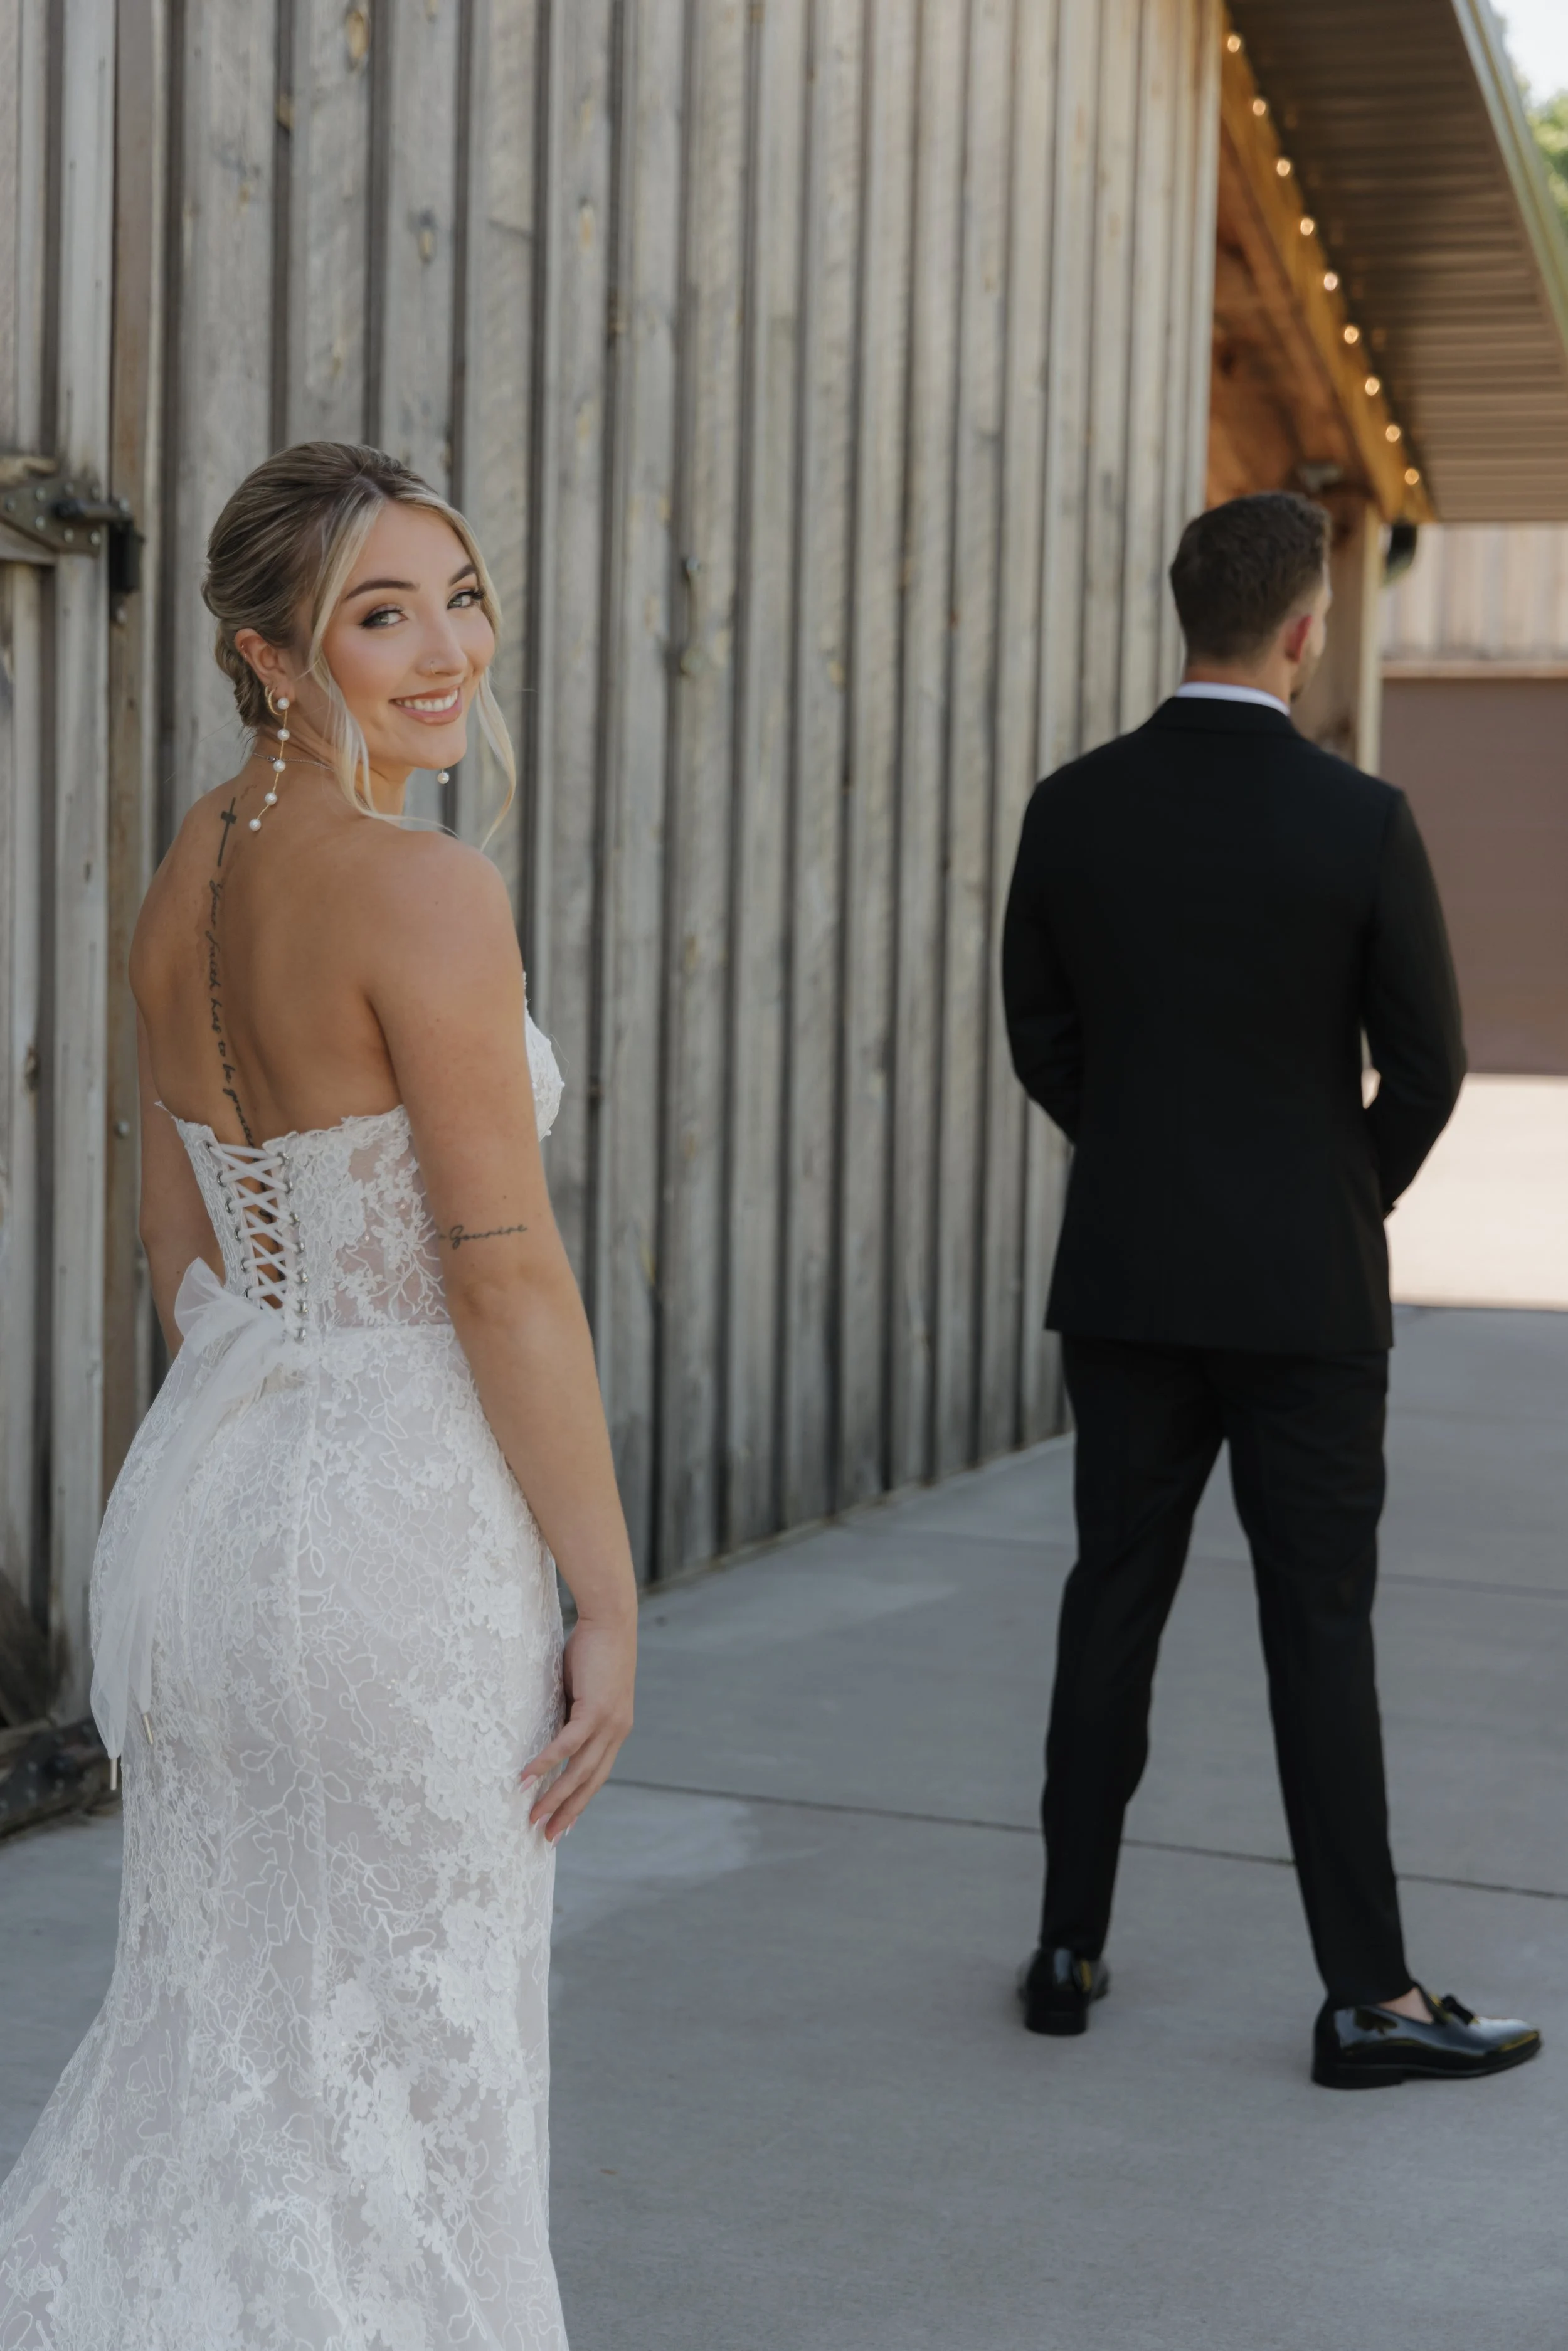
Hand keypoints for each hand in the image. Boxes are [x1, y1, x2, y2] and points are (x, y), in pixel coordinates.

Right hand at [518, 1613, 635, 1843]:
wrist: (610, 1619)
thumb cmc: (593, 1648)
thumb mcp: (581, 1690)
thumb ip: (571, 1713)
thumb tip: (550, 1729)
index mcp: (616, 1728)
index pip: (598, 1774)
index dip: (581, 1800)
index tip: (565, 1824)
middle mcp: (617, 1731)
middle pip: (590, 1782)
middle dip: (568, 1812)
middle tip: (547, 1838)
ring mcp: (608, 1723)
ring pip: (579, 1771)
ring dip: (554, 1797)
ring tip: (532, 1818)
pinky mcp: (595, 1710)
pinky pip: (567, 1746)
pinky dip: (545, 1764)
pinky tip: (526, 1779)